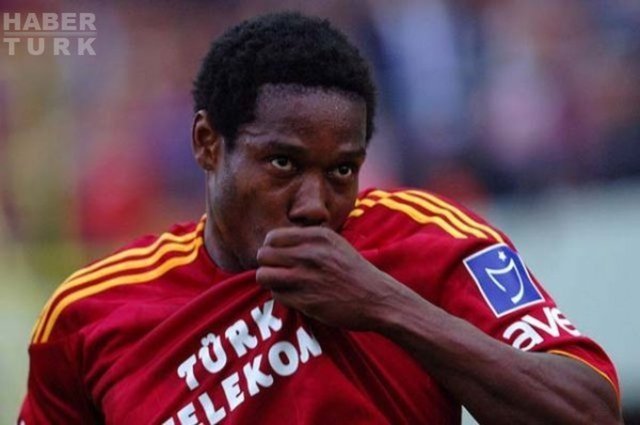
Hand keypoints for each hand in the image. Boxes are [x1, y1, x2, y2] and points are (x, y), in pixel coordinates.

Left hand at [256, 226, 402, 330]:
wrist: (378, 298)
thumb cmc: (354, 271)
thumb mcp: (335, 244)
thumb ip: (308, 240)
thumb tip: (275, 242)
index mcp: (317, 236)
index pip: (272, 237)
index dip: (270, 248)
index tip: (278, 256)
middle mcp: (310, 254)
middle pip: (263, 255)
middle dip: (267, 264)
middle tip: (278, 271)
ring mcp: (307, 278)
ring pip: (264, 275)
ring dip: (270, 281)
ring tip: (282, 284)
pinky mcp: (306, 300)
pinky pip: (276, 295)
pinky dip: (282, 296)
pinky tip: (296, 296)